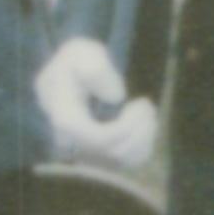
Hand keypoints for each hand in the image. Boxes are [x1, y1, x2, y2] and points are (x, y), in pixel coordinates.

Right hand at [34, 37, 158, 172]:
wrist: (71, 72)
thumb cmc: (76, 61)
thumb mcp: (80, 53)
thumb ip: (94, 68)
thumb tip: (115, 97)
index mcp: (67, 120)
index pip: (100, 140)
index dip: (126, 127)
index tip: (140, 103)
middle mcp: (76, 143)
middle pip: (116, 152)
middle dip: (140, 128)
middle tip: (145, 104)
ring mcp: (89, 151)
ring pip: (126, 160)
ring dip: (145, 136)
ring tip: (147, 112)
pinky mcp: (103, 153)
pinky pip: (130, 161)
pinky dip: (144, 145)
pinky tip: (145, 124)